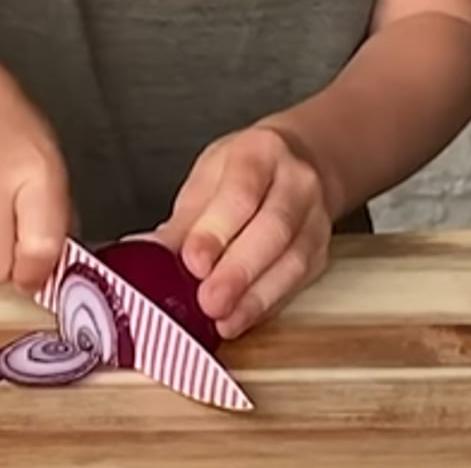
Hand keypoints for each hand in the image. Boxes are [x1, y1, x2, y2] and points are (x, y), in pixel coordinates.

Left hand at [154, 124, 331, 338]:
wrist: (301, 161)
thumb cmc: (247, 169)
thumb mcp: (209, 175)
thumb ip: (185, 218)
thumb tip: (150, 254)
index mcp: (261, 151)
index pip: (241, 192)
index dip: (217, 230)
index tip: (193, 261)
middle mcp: (296, 182)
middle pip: (274, 228)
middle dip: (239, 270)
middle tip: (208, 301)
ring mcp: (314, 218)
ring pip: (292, 261)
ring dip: (254, 297)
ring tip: (222, 319)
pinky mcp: (320, 253)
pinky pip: (296, 283)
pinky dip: (265, 306)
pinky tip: (240, 319)